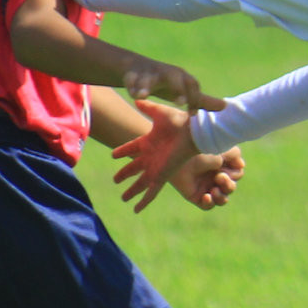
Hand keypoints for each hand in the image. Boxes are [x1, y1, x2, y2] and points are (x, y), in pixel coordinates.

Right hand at [111, 102, 244, 212]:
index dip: (122, 152)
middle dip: (125, 174)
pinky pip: (151, 191)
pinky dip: (144, 201)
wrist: (194, 132)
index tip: (113, 156)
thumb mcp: (160, 112)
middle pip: (134, 168)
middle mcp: (152, 156)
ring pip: (140, 182)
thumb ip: (148, 107)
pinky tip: (137, 210)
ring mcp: (156, 167)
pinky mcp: (162, 175)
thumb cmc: (180, 120)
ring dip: (132, 190)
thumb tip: (137, 98)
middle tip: (115, 180)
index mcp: (150, 141)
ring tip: (124, 199)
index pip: (132, 148)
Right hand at [121, 54, 223, 111]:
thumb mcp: (184, 91)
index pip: (192, 87)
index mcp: (182, 78)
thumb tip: (226, 107)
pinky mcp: (134, 74)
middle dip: (177, 89)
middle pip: (175, 79)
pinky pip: (132, 79)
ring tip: (144, 96)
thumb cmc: (167, 83)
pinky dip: (132, 86)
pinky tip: (133, 94)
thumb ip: (202, 100)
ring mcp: (150, 72)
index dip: (195, 99)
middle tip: (180, 102)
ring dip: (147, 86)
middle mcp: (168, 73)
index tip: (194, 115)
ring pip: (150, 79)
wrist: (140, 68)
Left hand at [169, 148, 245, 210]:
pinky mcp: (195, 196)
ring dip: (222, 196)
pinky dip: (210, 203)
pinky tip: (207, 196)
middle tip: (219, 177)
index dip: (235, 174)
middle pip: (231, 188)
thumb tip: (241, 165)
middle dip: (228, 185)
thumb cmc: (198, 149)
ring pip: (222, 199)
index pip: (237, 175)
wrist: (176, 156)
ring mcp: (205, 187)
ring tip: (214, 190)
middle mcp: (214, 176)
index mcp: (222, 165)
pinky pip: (207, 206)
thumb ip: (234, 154)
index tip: (227, 167)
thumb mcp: (219, 148)